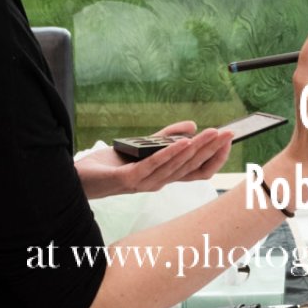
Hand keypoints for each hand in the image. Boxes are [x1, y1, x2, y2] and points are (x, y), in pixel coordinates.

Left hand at [76, 122, 231, 197]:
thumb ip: (166, 137)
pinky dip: (169, 153)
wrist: (80, 178)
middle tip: (228, 133)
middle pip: (192, 167)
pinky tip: (182, 142)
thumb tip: (192, 125)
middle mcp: (159, 182)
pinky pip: (153, 165)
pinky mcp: (129, 179)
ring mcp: (145, 183)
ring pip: (177, 166)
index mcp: (164, 176)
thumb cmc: (111, 165)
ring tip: (211, 133)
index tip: (227, 139)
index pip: (198, 171)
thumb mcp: (143, 146)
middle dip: (212, 149)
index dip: (215, 157)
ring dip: (196, 148)